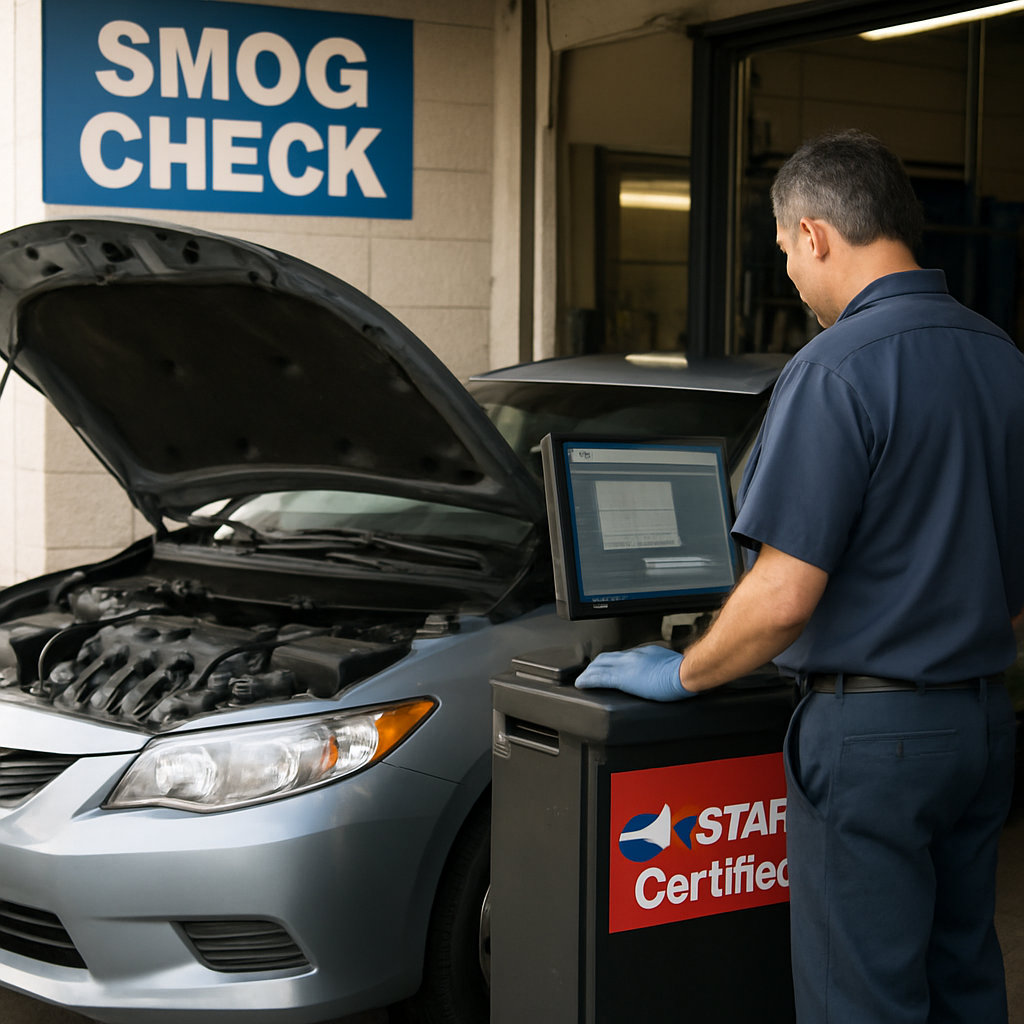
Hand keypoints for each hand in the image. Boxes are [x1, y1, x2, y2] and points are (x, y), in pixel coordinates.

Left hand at [575, 645, 692, 701]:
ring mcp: (626, 665)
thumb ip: (664, 667)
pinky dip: (587, 679)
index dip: (612, 661)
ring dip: (589, 672)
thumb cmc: (685, 672)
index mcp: (645, 652)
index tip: (607, 666)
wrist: (685, 673)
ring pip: (599, 665)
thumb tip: (666, 674)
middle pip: (607, 657)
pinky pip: (599, 677)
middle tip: (589, 672)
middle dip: (596, 664)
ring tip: (583, 679)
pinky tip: (581, 684)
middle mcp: (633, 655)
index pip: (622, 655)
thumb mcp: (672, 665)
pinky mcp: (622, 677)